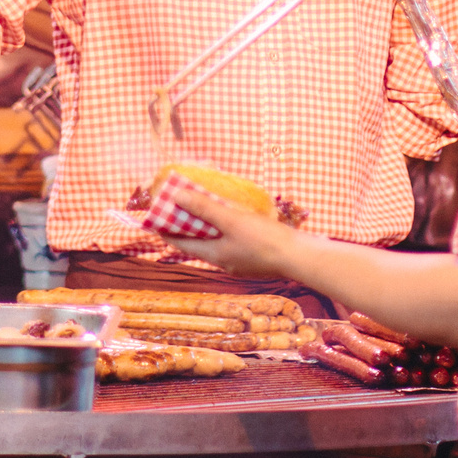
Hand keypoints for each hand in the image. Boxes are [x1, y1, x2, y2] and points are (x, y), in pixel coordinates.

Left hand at [162, 182, 305, 278]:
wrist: (301, 257)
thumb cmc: (265, 240)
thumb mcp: (231, 220)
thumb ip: (204, 208)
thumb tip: (177, 196)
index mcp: (216, 255)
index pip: (182, 243)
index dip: (168, 230)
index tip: (156, 218)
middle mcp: (226, 261)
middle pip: (199, 242)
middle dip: (189, 225)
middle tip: (180, 207)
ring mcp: (242, 260)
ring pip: (218, 241)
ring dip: (209, 226)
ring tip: (205, 207)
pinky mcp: (256, 256)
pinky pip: (233, 240)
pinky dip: (227, 228)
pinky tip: (234, 216)